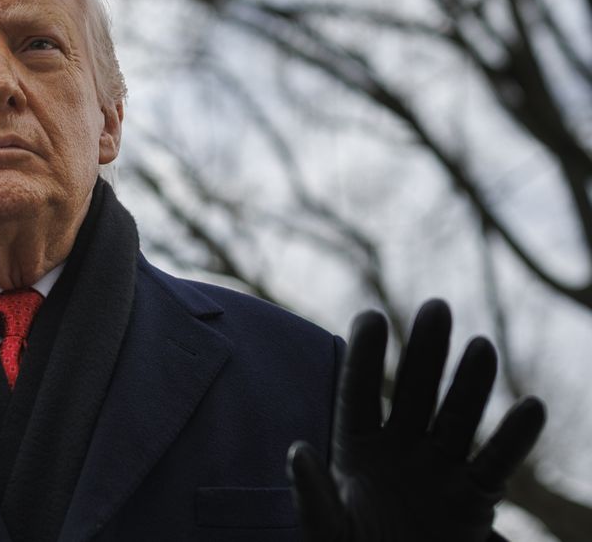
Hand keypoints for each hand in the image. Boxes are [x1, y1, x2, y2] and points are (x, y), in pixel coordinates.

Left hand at [287, 299, 545, 541]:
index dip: (366, 356)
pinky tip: (531, 408)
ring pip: (457, 417)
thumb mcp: (325, 529)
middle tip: (436, 307)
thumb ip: (311, 494)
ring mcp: (438, 469)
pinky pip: (495, 463)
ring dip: (471, 383)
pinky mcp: (473, 498)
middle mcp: (399, 448)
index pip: (359, 393)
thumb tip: (296, 450)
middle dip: (426, 352)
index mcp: (355, 448)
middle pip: (415, 392)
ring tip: (481, 346)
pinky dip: (514, 438)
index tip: (371, 317)